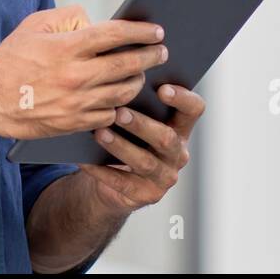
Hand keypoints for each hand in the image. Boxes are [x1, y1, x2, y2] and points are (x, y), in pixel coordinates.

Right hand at [0, 5, 167, 140]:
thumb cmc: (10, 59)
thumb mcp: (34, 26)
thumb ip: (68, 17)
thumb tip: (95, 21)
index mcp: (67, 48)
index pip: (115, 34)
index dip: (140, 31)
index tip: (156, 30)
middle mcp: (76, 76)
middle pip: (127, 64)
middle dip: (150, 56)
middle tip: (162, 51)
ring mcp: (77, 103)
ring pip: (123, 92)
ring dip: (138, 81)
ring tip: (142, 73)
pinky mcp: (74, 123)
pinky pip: (109, 114)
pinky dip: (119, 105)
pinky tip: (122, 97)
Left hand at [76, 84, 205, 214]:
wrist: (112, 183)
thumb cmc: (125, 139)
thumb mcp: (134, 122)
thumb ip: (136, 104)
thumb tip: (117, 82)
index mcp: (180, 128)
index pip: (194, 110)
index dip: (183, 98)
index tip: (162, 89)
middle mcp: (178, 153)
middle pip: (166, 138)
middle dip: (141, 124)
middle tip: (119, 112)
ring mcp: (165, 177)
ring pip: (144, 162)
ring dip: (120, 146)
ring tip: (99, 133)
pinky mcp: (148, 196)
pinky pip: (123, 183)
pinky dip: (102, 171)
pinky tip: (85, 160)